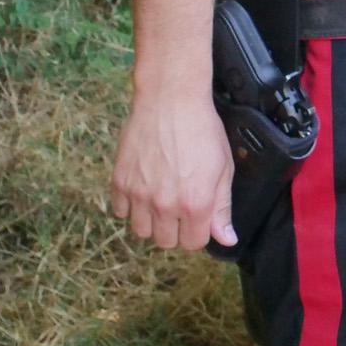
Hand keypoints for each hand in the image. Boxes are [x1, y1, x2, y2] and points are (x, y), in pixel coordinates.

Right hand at [109, 90, 237, 250]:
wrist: (171, 102)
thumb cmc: (203, 131)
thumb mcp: (224, 168)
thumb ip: (222, 208)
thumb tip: (226, 239)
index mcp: (195, 204)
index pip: (193, 243)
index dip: (198, 232)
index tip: (199, 218)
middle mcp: (165, 205)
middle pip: (165, 242)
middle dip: (175, 230)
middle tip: (180, 207)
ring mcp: (139, 195)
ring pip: (141, 231)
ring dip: (152, 221)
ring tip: (161, 199)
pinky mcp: (119, 182)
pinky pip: (120, 211)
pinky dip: (130, 206)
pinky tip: (143, 189)